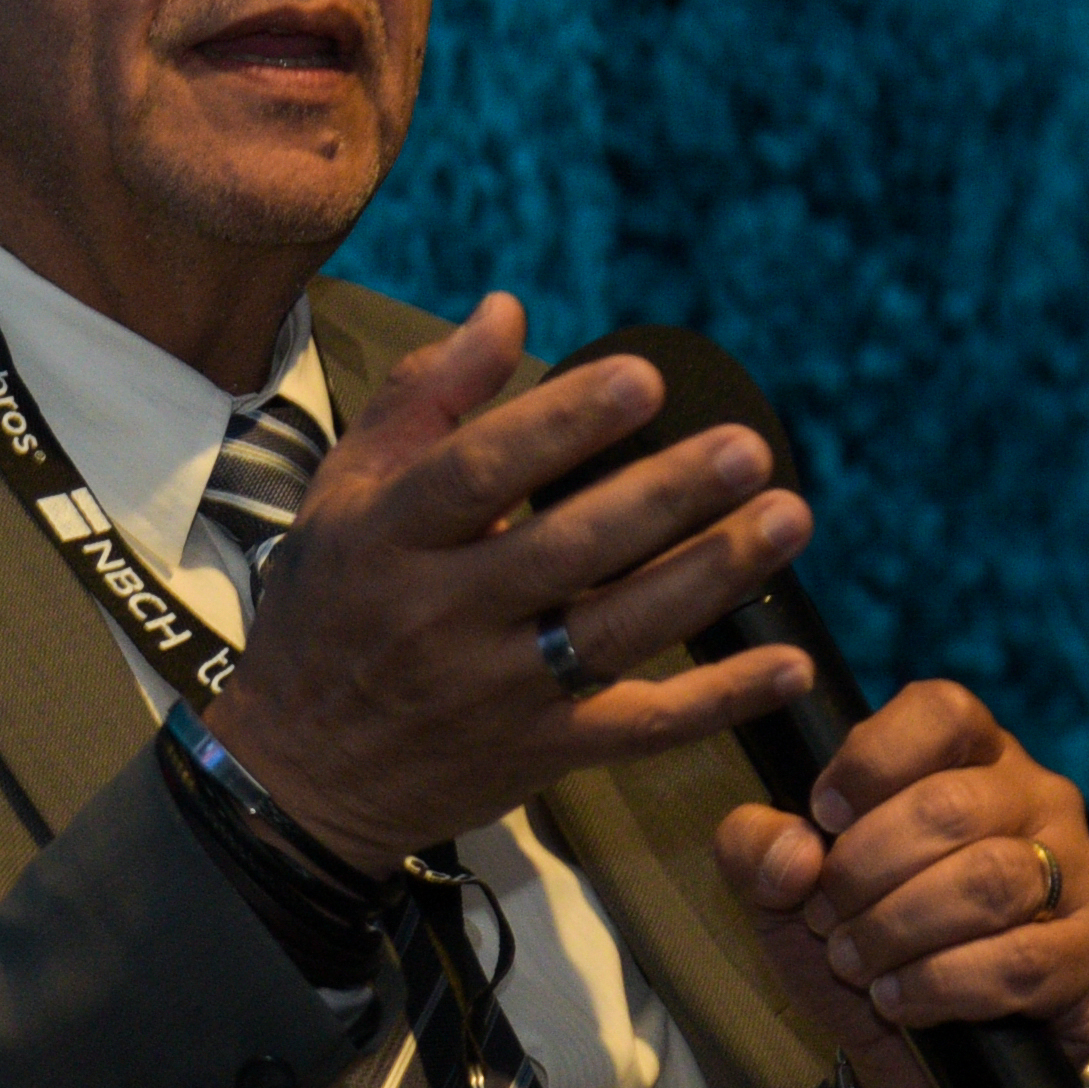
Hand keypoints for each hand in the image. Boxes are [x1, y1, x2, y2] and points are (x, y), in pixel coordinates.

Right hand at [200, 296, 819, 877]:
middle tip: (748, 447)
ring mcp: (494, 694)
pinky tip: (789, 663)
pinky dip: (720, 700)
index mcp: (387, 538)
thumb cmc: (327, 611)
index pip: (478, 473)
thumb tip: (506, 310)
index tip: (643, 380)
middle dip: (664, 497)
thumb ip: (423, 399)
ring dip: (710, 576)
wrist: (299, 778)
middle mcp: (440, 615)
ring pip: (616, 632)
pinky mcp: (538, 756)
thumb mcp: (342, 496)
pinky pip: (640, 728)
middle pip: (565, 550)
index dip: (561, 425)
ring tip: (787, 518)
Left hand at [709, 680, 1088, 1087]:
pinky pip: (1023, 960)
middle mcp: (1037, 796)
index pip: (940, 711)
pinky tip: (902, 1001)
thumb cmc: (856, 938)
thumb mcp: (781, 890)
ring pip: (991, 881)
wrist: (918, 1054)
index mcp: (968, 753)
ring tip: (855, 964)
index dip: (870, 761)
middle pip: (952, 806)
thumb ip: (753, 847)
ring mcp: (1079, 870)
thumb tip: (795, 849)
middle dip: (865, 871)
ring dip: (900, 930)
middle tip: (824, 919)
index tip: (821, 818)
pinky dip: (944, 985)